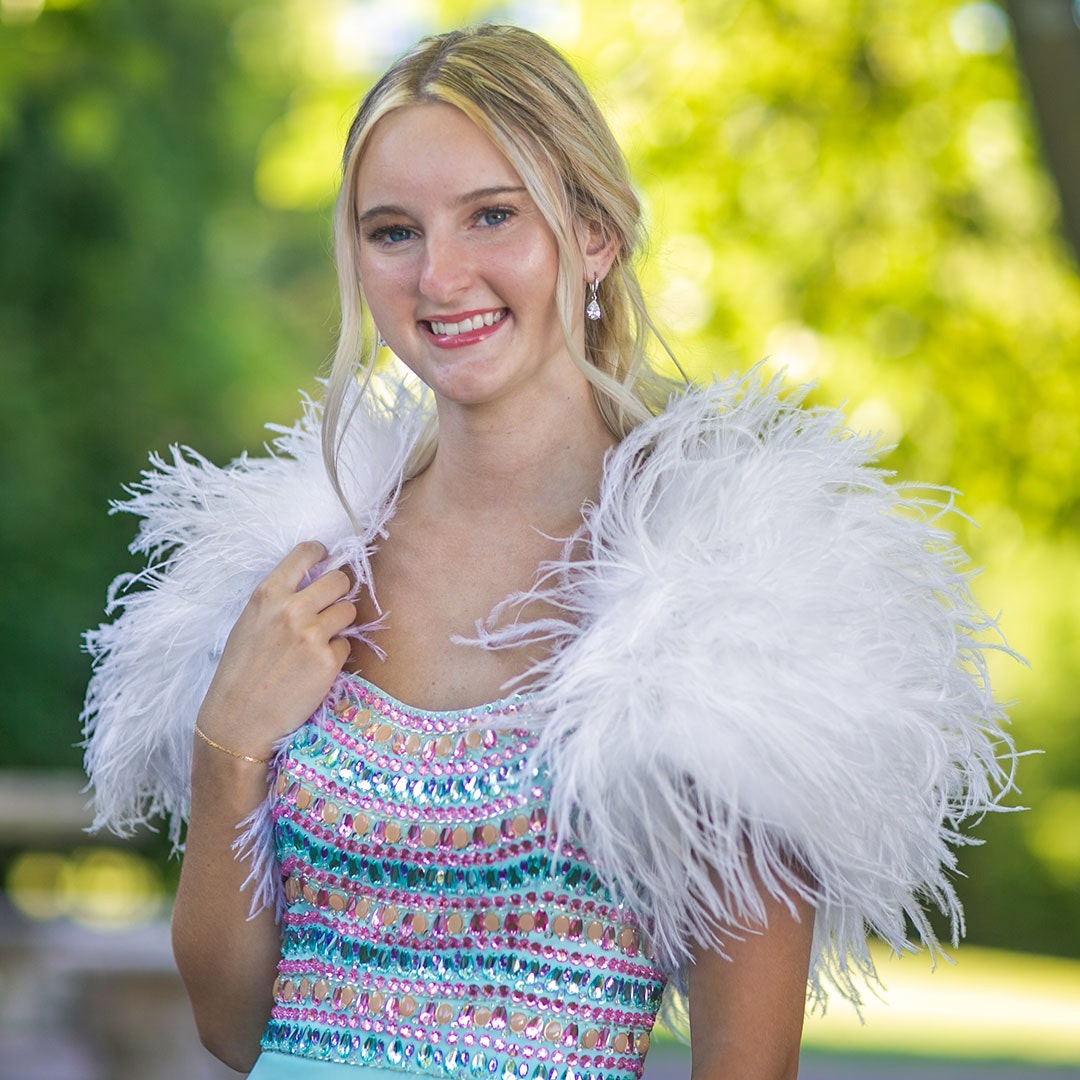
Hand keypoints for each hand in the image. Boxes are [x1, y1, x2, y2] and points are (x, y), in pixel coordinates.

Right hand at [195, 541, 355, 759]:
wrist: (237, 720)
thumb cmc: (240, 671)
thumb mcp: (249, 622)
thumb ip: (279, 599)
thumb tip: (312, 581)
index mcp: (267, 594)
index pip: (306, 553)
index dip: (322, 554)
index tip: (326, 558)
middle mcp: (291, 609)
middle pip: (340, 579)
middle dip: (339, 591)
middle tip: (329, 607)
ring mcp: (312, 634)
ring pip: (349, 610)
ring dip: (340, 623)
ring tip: (319, 641)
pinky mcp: (328, 661)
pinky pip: (346, 644)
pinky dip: (336, 654)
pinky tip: (314, 668)